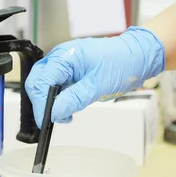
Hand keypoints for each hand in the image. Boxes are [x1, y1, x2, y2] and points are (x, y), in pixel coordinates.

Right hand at [25, 27, 164, 126]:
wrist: (138, 56)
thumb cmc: (122, 63)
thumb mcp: (97, 86)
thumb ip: (73, 99)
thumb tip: (54, 112)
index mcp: (66, 55)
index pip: (41, 81)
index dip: (40, 103)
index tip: (45, 120)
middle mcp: (61, 56)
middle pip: (37, 81)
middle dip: (41, 102)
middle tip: (53, 119)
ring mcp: (65, 62)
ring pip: (45, 84)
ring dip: (49, 101)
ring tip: (64, 115)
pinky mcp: (71, 69)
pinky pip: (56, 84)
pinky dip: (58, 97)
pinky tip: (67, 107)